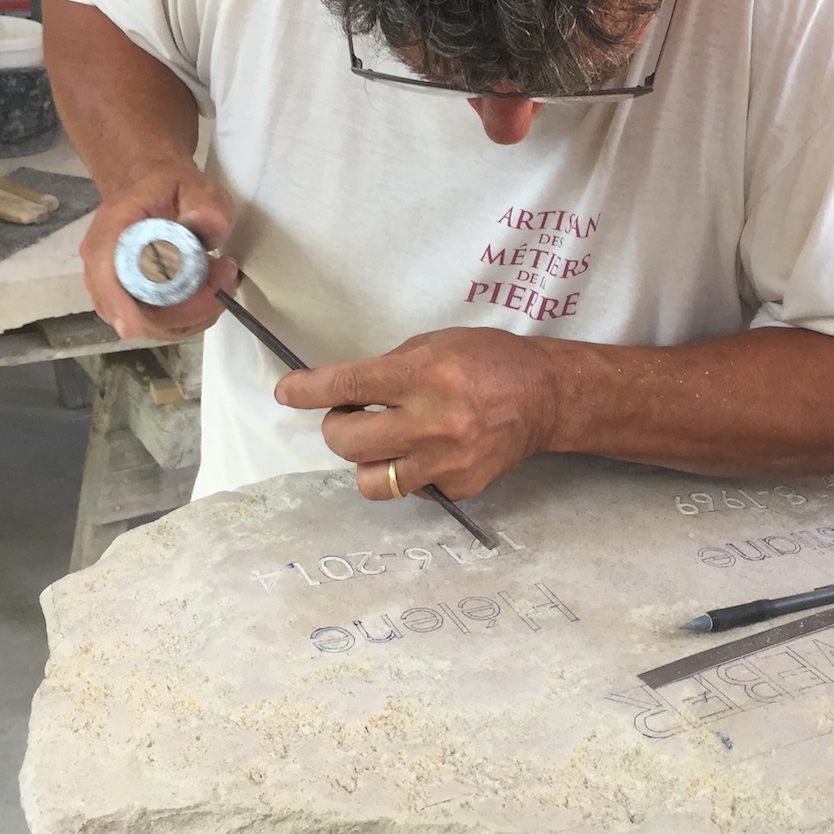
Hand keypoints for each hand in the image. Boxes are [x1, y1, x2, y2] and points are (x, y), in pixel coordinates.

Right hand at [79, 164, 238, 339]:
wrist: (156, 200)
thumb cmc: (172, 193)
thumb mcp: (194, 186)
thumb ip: (202, 201)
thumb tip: (204, 220)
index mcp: (112, 229)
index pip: (105, 270)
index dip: (116, 300)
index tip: (131, 327)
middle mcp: (104, 265)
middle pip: (133, 307)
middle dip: (186, 306)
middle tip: (224, 276)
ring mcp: (117, 290)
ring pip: (153, 323)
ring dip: (196, 311)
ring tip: (222, 276)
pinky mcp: (135, 306)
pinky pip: (164, 325)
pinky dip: (194, 316)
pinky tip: (211, 290)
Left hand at [274, 327, 562, 500]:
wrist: (545, 397)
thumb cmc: (488, 361)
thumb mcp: (436, 345)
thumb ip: (391, 368)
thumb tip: (347, 393)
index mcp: (423, 375)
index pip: (347, 386)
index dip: (308, 390)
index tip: (288, 392)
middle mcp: (432, 421)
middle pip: (347, 442)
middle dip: (336, 428)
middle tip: (350, 417)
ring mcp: (446, 460)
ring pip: (370, 480)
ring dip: (367, 459)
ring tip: (384, 442)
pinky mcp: (459, 486)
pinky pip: (411, 488)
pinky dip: (410, 471)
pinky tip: (430, 452)